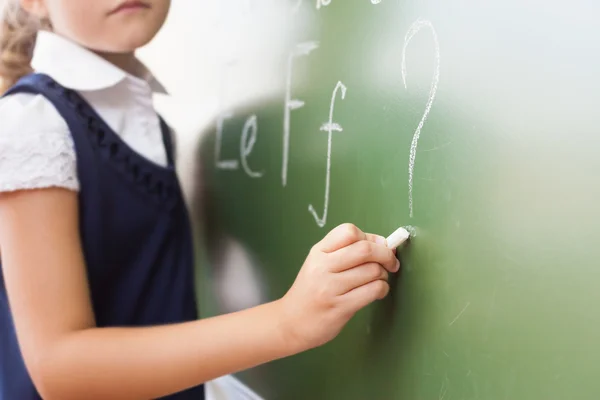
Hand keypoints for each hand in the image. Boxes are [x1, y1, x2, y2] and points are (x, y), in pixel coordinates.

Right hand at [278, 223, 399, 351]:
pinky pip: (373, 290)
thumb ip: (345, 251)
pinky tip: (377, 292)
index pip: (349, 231)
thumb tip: (382, 244)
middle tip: (391, 262)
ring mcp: (330, 288)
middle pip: (365, 249)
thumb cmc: (311, 291)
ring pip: (373, 271)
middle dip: (386, 254)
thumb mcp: (319, 263)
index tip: (378, 246)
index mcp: (319, 252)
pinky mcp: (340, 307)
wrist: (291, 322)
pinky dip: (382, 289)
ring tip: (379, 279)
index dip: (370, 237)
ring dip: (384, 274)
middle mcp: (323, 267)